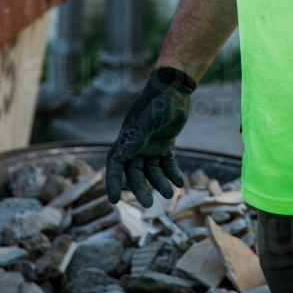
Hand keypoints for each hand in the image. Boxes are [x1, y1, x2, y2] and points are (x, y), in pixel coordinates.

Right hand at [106, 67, 195, 206]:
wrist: (176, 88)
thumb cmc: (159, 100)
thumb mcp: (150, 117)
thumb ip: (139, 135)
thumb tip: (125, 155)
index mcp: (128, 138)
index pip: (116, 164)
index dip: (113, 182)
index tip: (114, 200)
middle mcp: (137, 145)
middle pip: (135, 172)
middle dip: (141, 188)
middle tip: (149, 204)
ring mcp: (151, 146)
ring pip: (152, 171)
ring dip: (160, 183)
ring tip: (170, 193)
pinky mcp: (165, 144)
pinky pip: (167, 164)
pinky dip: (172, 174)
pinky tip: (180, 182)